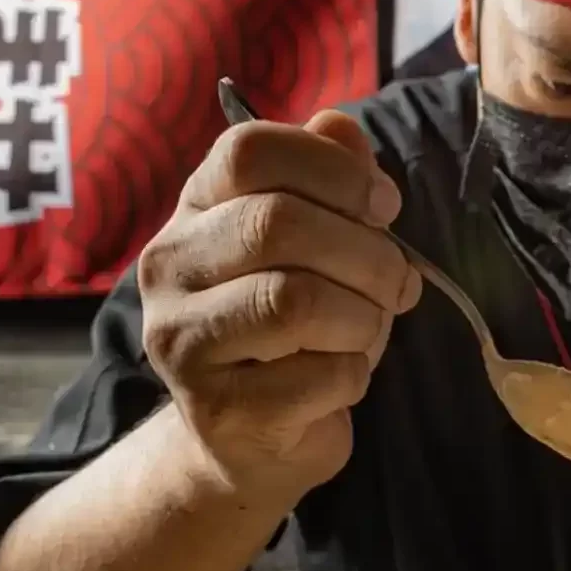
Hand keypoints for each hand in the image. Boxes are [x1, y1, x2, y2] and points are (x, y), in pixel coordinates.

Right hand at [138, 111, 420, 497]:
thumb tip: (342, 129)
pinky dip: (354, 376)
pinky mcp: (219, 409)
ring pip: (296, 301)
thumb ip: (329, 184)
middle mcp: (170, 266)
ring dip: (364, 317)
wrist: (249, 442)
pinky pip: (319, 375)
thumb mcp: (317, 248)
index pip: (248, 150)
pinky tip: (340, 381)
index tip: (383, 206)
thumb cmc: (293, 335)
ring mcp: (184, 341)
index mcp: (195, 209)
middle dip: (366, 253)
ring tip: (369, 331)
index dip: (334, 170)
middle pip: (276, 223)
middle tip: (399, 283)